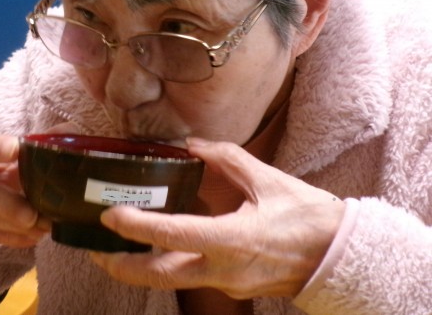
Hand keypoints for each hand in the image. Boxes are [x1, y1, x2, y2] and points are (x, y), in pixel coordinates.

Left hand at [90, 138, 344, 298]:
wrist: (337, 256)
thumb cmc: (307, 217)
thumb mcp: (267, 179)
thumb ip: (226, 158)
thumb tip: (193, 144)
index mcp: (232, 239)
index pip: (174, 235)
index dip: (138, 227)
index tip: (110, 216)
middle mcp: (223, 269)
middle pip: (159, 276)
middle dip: (121, 266)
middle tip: (94, 250)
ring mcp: (227, 285)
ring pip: (171, 283)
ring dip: (138, 270)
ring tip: (113, 251)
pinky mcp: (231, 289)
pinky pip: (190, 279)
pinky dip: (165, 266)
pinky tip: (155, 249)